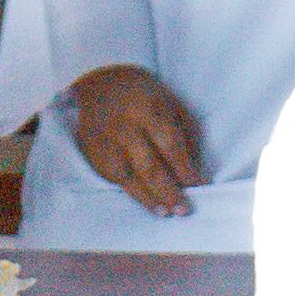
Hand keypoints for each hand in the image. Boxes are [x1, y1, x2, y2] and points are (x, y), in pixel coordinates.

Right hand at [57, 63, 206, 218]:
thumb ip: (185, 132)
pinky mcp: (94, 154)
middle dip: (169, 192)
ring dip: (150, 199)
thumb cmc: (143, 95)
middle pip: (150, 167)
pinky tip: (147, 203)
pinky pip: (115, 180)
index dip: (186, 170)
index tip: (200, 185)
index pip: (170, 146)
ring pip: (130, 179)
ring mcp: (107, 143)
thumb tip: (194, 168)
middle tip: (184, 210)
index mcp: (149, 110)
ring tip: (167, 213)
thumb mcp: (171, 102)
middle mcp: (126, 128)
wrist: (100, 82)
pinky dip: (133, 193)